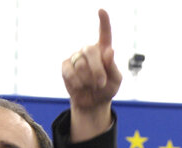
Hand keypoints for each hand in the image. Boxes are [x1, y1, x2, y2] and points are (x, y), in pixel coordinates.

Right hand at [62, 9, 121, 139]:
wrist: (92, 102)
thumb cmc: (107, 89)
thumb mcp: (116, 81)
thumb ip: (113, 67)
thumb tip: (109, 51)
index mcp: (104, 49)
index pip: (104, 33)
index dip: (104, 22)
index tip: (101, 11)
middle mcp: (89, 50)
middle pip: (90, 51)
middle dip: (97, 70)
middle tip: (101, 83)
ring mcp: (76, 57)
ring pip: (80, 65)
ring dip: (88, 80)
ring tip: (92, 86)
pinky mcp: (66, 66)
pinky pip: (70, 73)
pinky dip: (77, 83)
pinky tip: (81, 87)